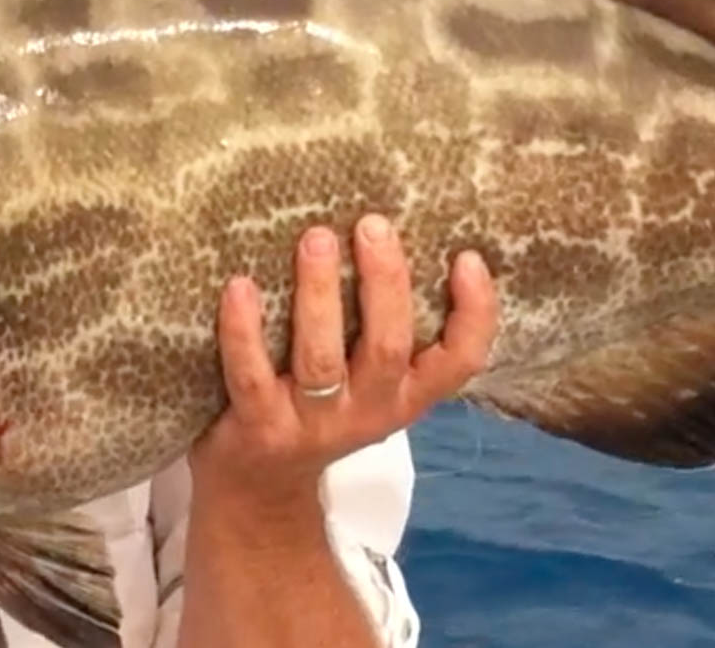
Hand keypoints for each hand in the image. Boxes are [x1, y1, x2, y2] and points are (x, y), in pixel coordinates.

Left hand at [187, 213, 498, 507]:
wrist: (260, 489)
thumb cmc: (322, 408)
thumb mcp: (370, 381)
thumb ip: (382, 325)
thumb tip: (385, 229)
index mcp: (405, 396)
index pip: (460, 362)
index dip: (474, 314)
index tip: (467, 258)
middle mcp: (367, 412)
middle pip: (388, 348)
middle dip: (384, 283)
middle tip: (373, 226)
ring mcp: (312, 424)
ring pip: (321, 360)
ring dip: (319, 295)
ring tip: (316, 239)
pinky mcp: (258, 428)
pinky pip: (250, 375)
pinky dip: (243, 330)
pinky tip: (239, 286)